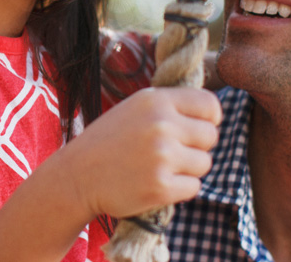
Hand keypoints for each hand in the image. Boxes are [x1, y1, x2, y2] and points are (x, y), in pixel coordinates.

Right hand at [46, 87, 220, 218]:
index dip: (210, 120)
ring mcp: (162, 157)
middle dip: (197, 147)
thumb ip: (171, 106)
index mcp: (156, 101)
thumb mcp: (136, 108)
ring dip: (188, 169)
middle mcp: (161, 125)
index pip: (211, 105)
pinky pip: (193, 187)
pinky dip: (180, 189)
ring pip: (205, 163)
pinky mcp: (160, 187)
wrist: (76, 177)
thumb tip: (214, 113)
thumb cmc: (109, 141)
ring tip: (160, 168)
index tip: (198, 129)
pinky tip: (156, 183)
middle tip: (173, 153)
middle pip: (211, 136)